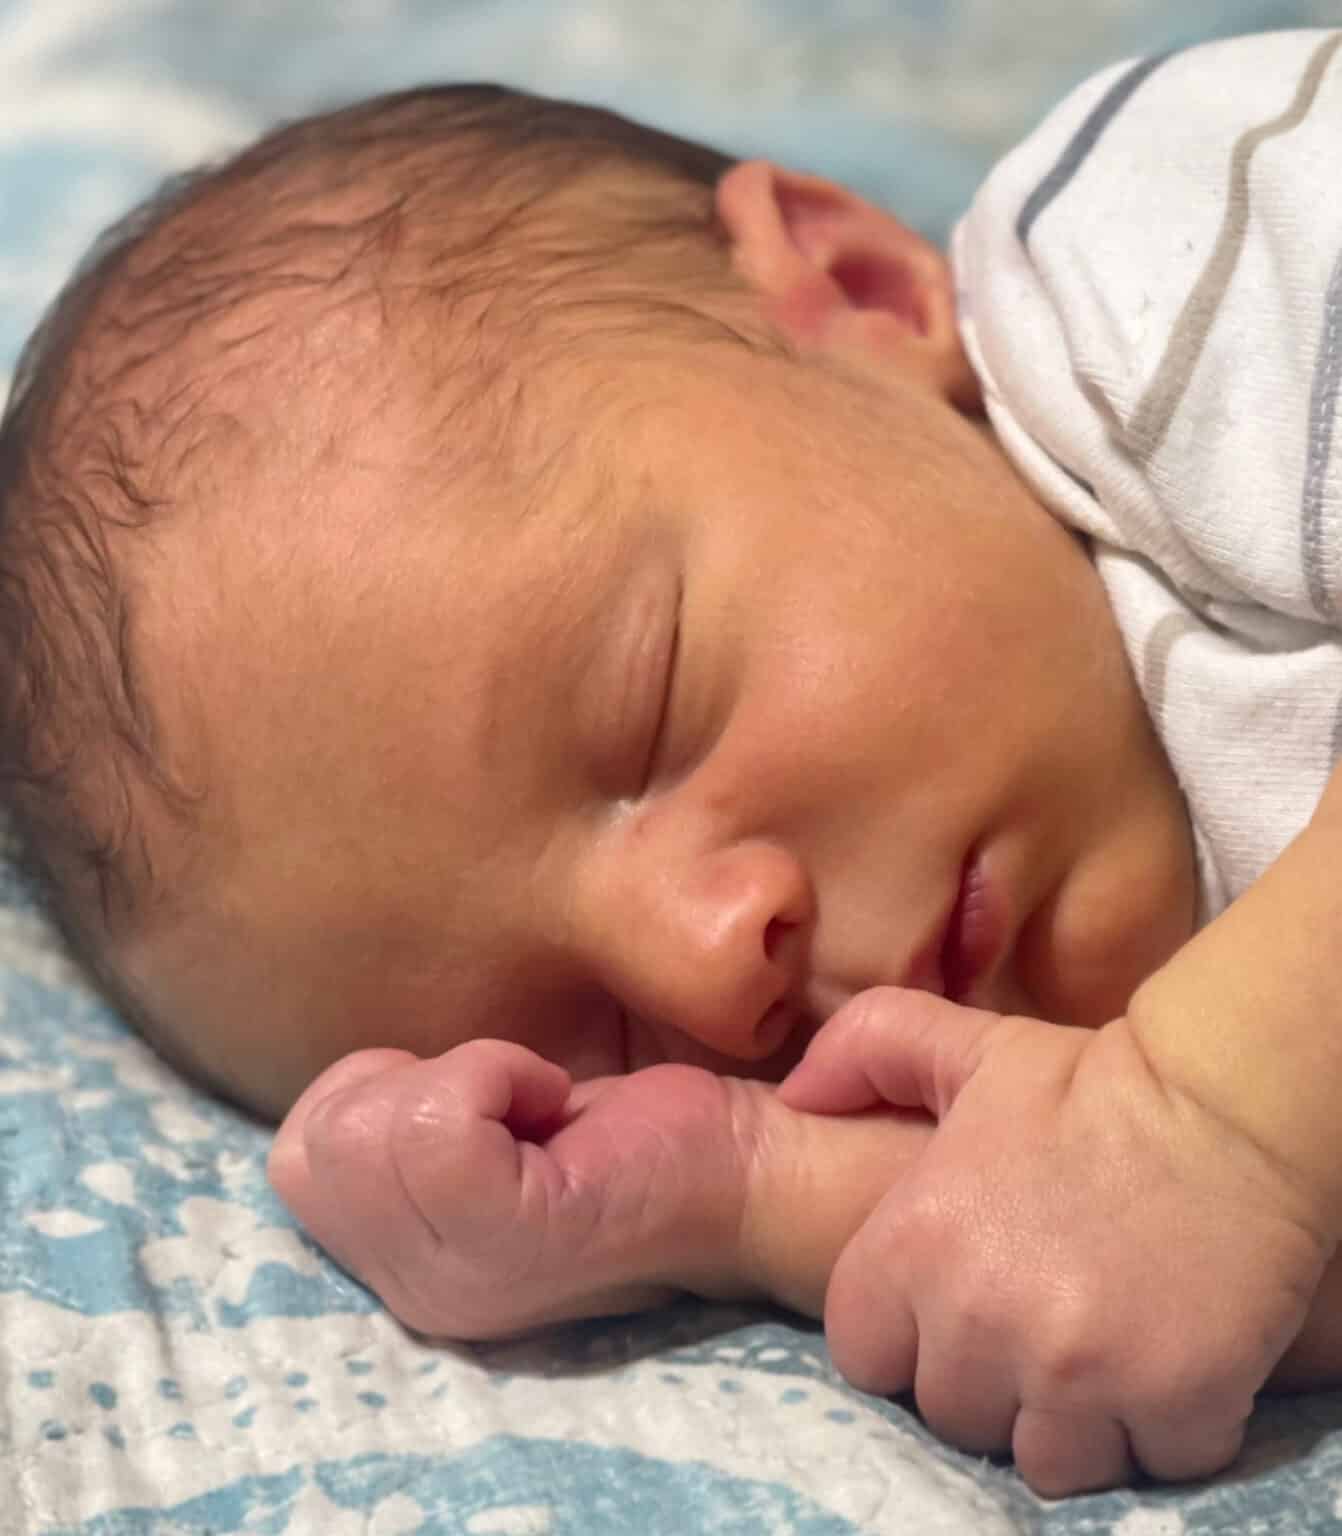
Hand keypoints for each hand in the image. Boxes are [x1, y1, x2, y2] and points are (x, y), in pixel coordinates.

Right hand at [268, 1040, 766, 1338]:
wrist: (745, 1165)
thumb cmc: (621, 1133)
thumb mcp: (475, 1138)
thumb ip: (394, 1139)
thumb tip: (346, 1099)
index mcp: (399, 1272)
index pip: (295, 1162)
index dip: (380, 1094)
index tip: (479, 1109)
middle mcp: (416, 1298)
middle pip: (313, 1146)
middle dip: (410, 1082)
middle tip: (509, 1109)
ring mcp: (463, 1280)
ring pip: (370, 1129)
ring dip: (461, 1075)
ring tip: (534, 1112)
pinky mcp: (519, 1239)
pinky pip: (442, 1116)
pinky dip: (497, 1072)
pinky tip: (559, 1106)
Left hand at [777, 988, 1333, 1496]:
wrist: (1223, 1104)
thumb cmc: (1083, 1080)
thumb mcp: (959, 1047)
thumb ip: (863, 1052)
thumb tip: (795, 1096)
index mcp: (912, 1248)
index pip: (862, 1357)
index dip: (905, 1335)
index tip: (951, 1305)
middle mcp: (979, 1323)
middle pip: (951, 1415)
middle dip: (986, 1379)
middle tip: (1035, 1319)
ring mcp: (1075, 1374)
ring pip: (1041, 1461)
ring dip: (1067, 1421)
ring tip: (1097, 1350)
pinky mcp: (1170, 1403)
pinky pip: (1143, 1465)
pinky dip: (1157, 1429)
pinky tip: (1164, 1360)